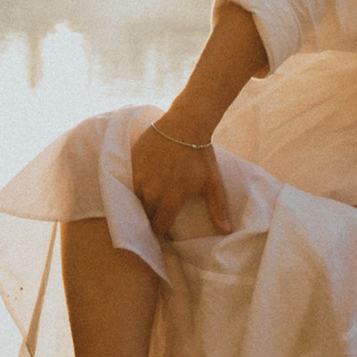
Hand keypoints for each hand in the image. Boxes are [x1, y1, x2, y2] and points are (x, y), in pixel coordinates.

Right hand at [131, 108, 233, 238]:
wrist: (185, 124)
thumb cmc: (200, 154)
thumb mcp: (212, 182)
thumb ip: (217, 208)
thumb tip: (226, 232)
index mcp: (171, 200)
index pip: (159, 227)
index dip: (162, 228)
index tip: (166, 225)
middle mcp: (152, 192)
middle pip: (146, 215)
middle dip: (152, 215)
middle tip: (160, 210)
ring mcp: (139, 177)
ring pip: (136, 198)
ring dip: (143, 200)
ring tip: (152, 195)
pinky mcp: (132, 163)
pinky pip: (130, 181)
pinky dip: (137, 183)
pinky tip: (147, 178)